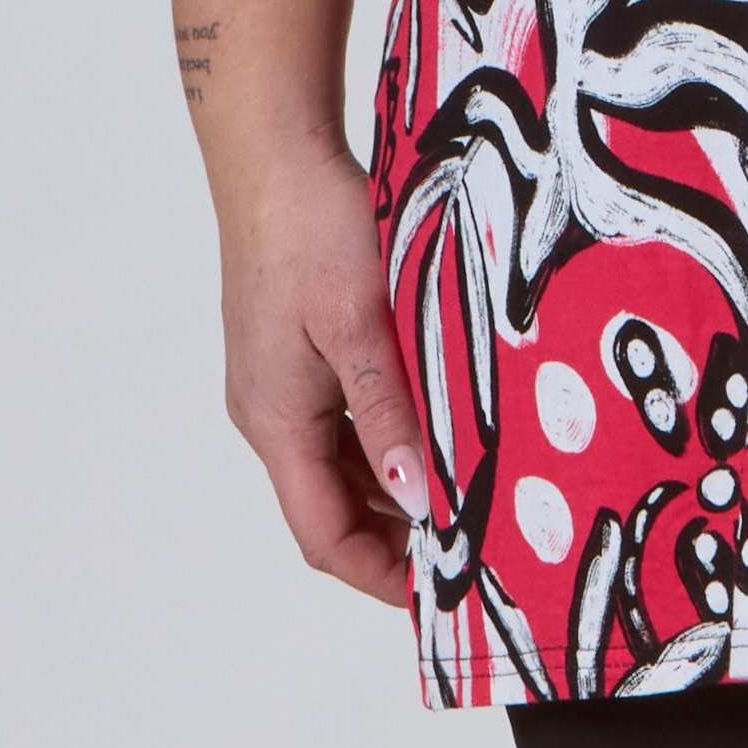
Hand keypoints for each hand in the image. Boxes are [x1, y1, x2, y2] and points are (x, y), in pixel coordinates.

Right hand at [214, 133, 430, 609]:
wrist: (276, 153)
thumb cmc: (313, 230)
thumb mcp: (360, 324)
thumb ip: (388, 413)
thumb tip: (417, 499)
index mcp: (277, 420)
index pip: (324, 534)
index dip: (381, 575)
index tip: (443, 594)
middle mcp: (272, 411)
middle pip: (333, 505)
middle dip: (397, 538)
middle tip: (474, 549)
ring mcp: (283, 381)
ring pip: (343, 462)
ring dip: (397, 487)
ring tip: (469, 498)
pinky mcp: (299, 349)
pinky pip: (345, 418)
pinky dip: (389, 438)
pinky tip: (439, 427)